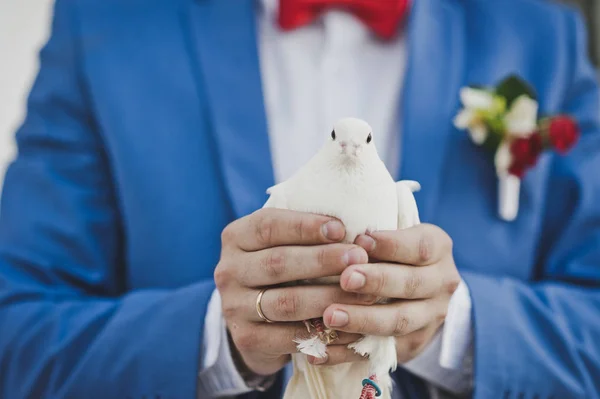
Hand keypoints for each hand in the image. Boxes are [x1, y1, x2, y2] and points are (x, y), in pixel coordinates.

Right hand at [214, 209, 372, 375]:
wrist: (253, 320)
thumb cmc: (280, 269)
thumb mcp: (281, 243)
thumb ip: (305, 233)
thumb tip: (353, 224)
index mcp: (236, 237)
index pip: (268, 225)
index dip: (305, 226)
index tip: (341, 228)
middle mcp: (228, 270)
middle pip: (278, 263)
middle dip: (322, 259)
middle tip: (359, 258)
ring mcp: (234, 306)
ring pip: (287, 302)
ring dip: (328, 297)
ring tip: (362, 293)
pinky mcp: (247, 338)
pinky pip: (290, 336)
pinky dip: (323, 332)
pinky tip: (351, 326)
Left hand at [321, 223, 460, 363]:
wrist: (419, 289)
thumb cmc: (392, 249)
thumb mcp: (394, 232)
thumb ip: (372, 236)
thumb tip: (338, 235)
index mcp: (438, 249)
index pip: (420, 247)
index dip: (391, 244)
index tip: (361, 239)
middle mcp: (440, 283)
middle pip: (410, 284)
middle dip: (376, 282)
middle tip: (345, 279)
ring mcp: (429, 318)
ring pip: (398, 321)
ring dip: (362, 320)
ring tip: (329, 317)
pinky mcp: (411, 345)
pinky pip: (379, 352)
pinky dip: (346, 352)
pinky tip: (320, 351)